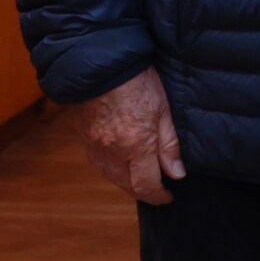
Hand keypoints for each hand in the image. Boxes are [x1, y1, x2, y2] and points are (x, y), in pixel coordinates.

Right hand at [70, 67, 184, 204]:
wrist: (102, 64)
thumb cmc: (137, 82)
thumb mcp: (163, 109)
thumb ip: (169, 145)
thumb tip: (176, 173)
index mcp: (136, 146)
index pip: (146, 186)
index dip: (159, 196)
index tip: (168, 196)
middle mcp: (113, 152)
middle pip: (127, 186)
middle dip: (143, 191)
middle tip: (157, 188)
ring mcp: (95, 146)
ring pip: (111, 177)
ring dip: (126, 182)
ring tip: (140, 176)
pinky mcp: (83, 138)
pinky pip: (98, 163)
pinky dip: (111, 168)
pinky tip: (120, 161)